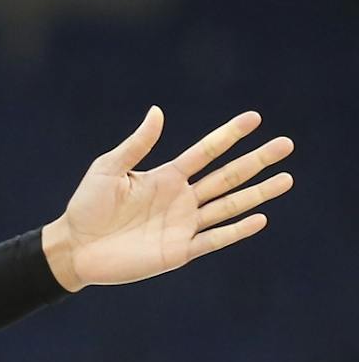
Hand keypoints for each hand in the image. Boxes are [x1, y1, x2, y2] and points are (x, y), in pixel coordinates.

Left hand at [42, 107, 293, 289]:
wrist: (74, 247)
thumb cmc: (86, 206)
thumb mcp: (108, 169)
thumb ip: (136, 145)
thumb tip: (157, 111)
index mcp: (166, 176)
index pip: (205, 152)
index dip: (229, 135)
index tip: (254, 118)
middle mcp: (181, 198)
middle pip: (227, 176)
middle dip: (256, 161)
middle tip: (286, 144)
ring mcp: (183, 224)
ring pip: (229, 205)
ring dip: (258, 193)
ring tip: (287, 178)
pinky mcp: (179, 250)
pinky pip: (214, 239)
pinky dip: (237, 230)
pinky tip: (260, 218)